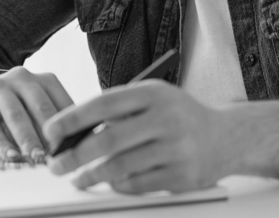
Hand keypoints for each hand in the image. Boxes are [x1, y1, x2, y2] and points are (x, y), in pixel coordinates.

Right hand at [0, 66, 73, 158]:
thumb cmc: (16, 111)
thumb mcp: (36, 111)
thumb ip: (54, 125)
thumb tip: (74, 150)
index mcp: (44, 80)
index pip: (61, 103)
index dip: (70, 126)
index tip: (76, 148)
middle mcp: (21, 77)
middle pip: (40, 108)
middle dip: (50, 134)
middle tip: (58, 156)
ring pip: (16, 115)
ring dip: (28, 139)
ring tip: (36, 158)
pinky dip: (1, 144)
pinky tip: (10, 156)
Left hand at [43, 79, 235, 193]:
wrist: (228, 138)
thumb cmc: (177, 117)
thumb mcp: (152, 100)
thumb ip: (117, 110)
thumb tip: (71, 134)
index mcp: (153, 94)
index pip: (103, 103)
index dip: (72, 119)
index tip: (50, 132)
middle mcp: (166, 118)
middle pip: (109, 140)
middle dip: (75, 155)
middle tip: (56, 165)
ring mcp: (177, 148)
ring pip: (121, 167)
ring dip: (93, 176)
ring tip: (78, 178)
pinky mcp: (183, 175)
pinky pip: (139, 184)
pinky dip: (119, 185)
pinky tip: (110, 183)